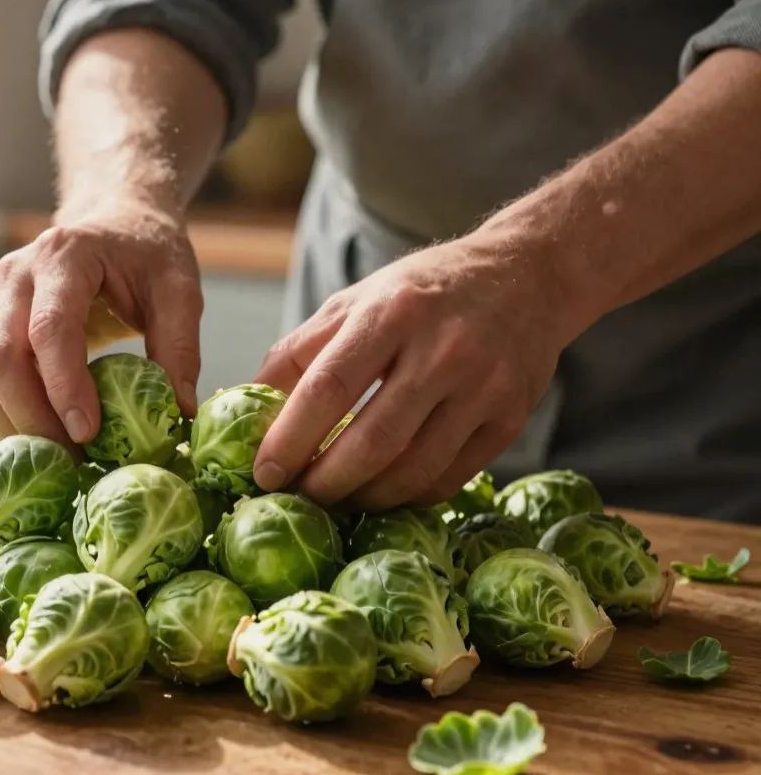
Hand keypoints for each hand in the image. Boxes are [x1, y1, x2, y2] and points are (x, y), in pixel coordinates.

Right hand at [0, 201, 202, 446]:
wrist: (115, 220)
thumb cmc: (147, 251)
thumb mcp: (179, 289)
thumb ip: (180, 347)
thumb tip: (180, 413)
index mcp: (63, 255)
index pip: (48, 328)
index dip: (63, 385)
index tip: (89, 432)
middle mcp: (16, 277)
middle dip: (32, 417)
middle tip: (75, 459)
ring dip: (12, 425)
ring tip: (62, 458)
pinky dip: (6, 418)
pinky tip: (45, 440)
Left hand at [252, 234, 577, 510]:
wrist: (529, 274)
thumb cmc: (422, 292)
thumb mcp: (355, 301)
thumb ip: (299, 351)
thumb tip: (245, 404)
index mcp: (391, 313)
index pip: (328, 388)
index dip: (289, 438)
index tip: (263, 473)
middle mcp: (442, 349)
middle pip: (371, 442)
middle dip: (323, 483)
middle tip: (296, 497)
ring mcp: (482, 387)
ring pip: (412, 471)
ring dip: (363, 498)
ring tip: (335, 500)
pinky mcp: (510, 418)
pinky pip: (448, 479)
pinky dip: (406, 496)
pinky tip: (380, 492)